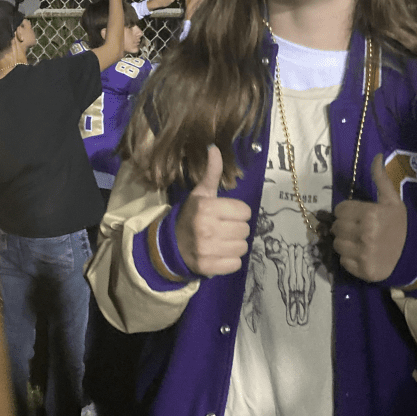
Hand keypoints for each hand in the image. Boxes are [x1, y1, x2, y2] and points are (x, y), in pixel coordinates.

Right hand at [175, 145, 250, 276]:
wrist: (170, 245)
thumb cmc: (191, 216)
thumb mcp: (201, 193)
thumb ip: (212, 173)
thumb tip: (214, 148)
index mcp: (206, 207)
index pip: (245, 211)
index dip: (237, 213)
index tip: (225, 215)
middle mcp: (206, 228)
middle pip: (245, 230)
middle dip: (237, 229)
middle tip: (223, 229)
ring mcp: (207, 250)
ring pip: (243, 247)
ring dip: (235, 245)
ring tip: (221, 241)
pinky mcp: (208, 267)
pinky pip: (236, 264)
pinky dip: (230, 261)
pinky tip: (219, 254)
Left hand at [332, 153, 406, 281]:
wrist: (416, 254)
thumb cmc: (400, 224)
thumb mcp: (392, 200)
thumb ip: (381, 179)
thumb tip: (377, 156)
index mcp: (370, 214)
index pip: (340, 210)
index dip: (346, 212)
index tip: (357, 215)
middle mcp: (364, 233)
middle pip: (336, 227)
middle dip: (345, 227)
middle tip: (358, 229)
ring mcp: (362, 253)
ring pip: (337, 244)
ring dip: (345, 243)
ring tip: (359, 242)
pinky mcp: (362, 270)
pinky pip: (343, 261)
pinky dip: (349, 259)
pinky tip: (362, 254)